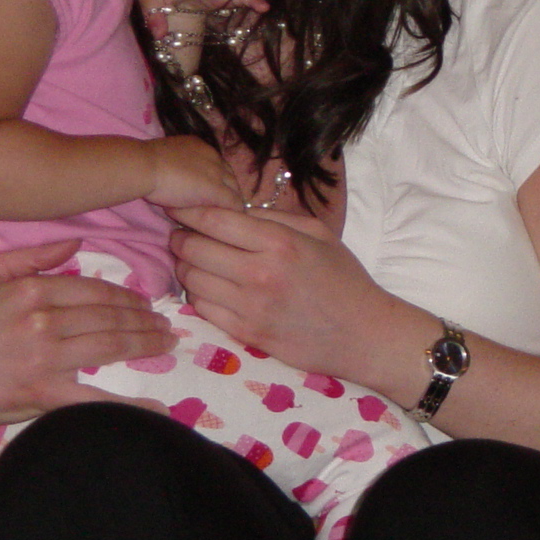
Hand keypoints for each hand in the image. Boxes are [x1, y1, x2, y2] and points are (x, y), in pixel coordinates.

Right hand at [0, 240, 174, 433]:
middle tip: (165, 324)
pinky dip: (129, 403)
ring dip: (146, 344)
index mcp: (32, 291)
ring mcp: (46, 358)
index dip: (127, 295)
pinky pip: (95, 397)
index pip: (95, 289)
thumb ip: (28, 255)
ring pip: (111, 345)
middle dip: (144, 319)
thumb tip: (74, 241)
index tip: (145, 302)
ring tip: (166, 343)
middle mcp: (43, 321)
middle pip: (110, 316)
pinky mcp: (44, 393)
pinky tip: (156, 407)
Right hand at [145, 135, 242, 208]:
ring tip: (228, 215)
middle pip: (229, 175)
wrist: (143, 166)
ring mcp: (217, 173)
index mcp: (199, 146)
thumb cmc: (144, 163)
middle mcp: (212, 156)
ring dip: (230, 201)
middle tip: (222, 205)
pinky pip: (233, 202)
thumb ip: (174, 166)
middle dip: (226, 189)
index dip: (215, 178)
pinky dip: (233, 211)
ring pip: (234, 189)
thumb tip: (172, 176)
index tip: (210, 189)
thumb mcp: (164, 159)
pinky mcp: (216, 190)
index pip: (216, 163)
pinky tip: (231, 220)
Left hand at [167, 205, 385, 379]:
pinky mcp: (245, 333)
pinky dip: (198, 294)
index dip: (188, 210)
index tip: (177, 206)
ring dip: (185, 266)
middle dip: (180, 238)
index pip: (216, 221)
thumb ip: (277, 218)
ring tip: (193, 261)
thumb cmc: (343, 279)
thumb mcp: (320, 234)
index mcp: (280, 242)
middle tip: (180, 235)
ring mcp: (250, 306)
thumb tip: (236, 211)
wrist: (362, 333)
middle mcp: (260, 273)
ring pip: (192, 279)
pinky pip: (201, 308)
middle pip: (195, 248)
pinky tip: (208, 287)